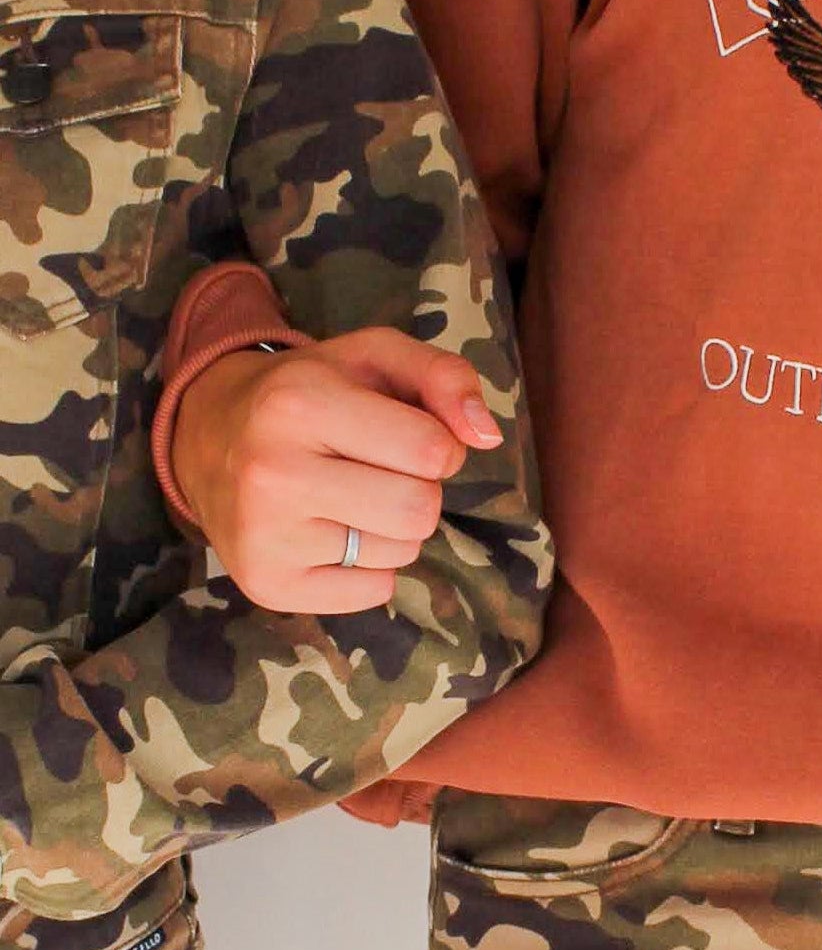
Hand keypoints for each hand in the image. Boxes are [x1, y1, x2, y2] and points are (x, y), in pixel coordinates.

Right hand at [169, 328, 502, 613]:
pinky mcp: (267, 585)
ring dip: (394, 528)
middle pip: (420, 511)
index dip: (438, 445)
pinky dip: (369, 568)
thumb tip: (486, 435)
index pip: (431, 450)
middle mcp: (272, 472)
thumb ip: (444, 376)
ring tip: (348, 497)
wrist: (207, 435)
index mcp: (299, 403)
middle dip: (419, 489)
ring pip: (401, 553)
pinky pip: (374, 592)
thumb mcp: (374, 357)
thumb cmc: (310, 392)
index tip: (404, 435)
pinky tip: (330, 532)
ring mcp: (265, 536)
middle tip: (377, 470)